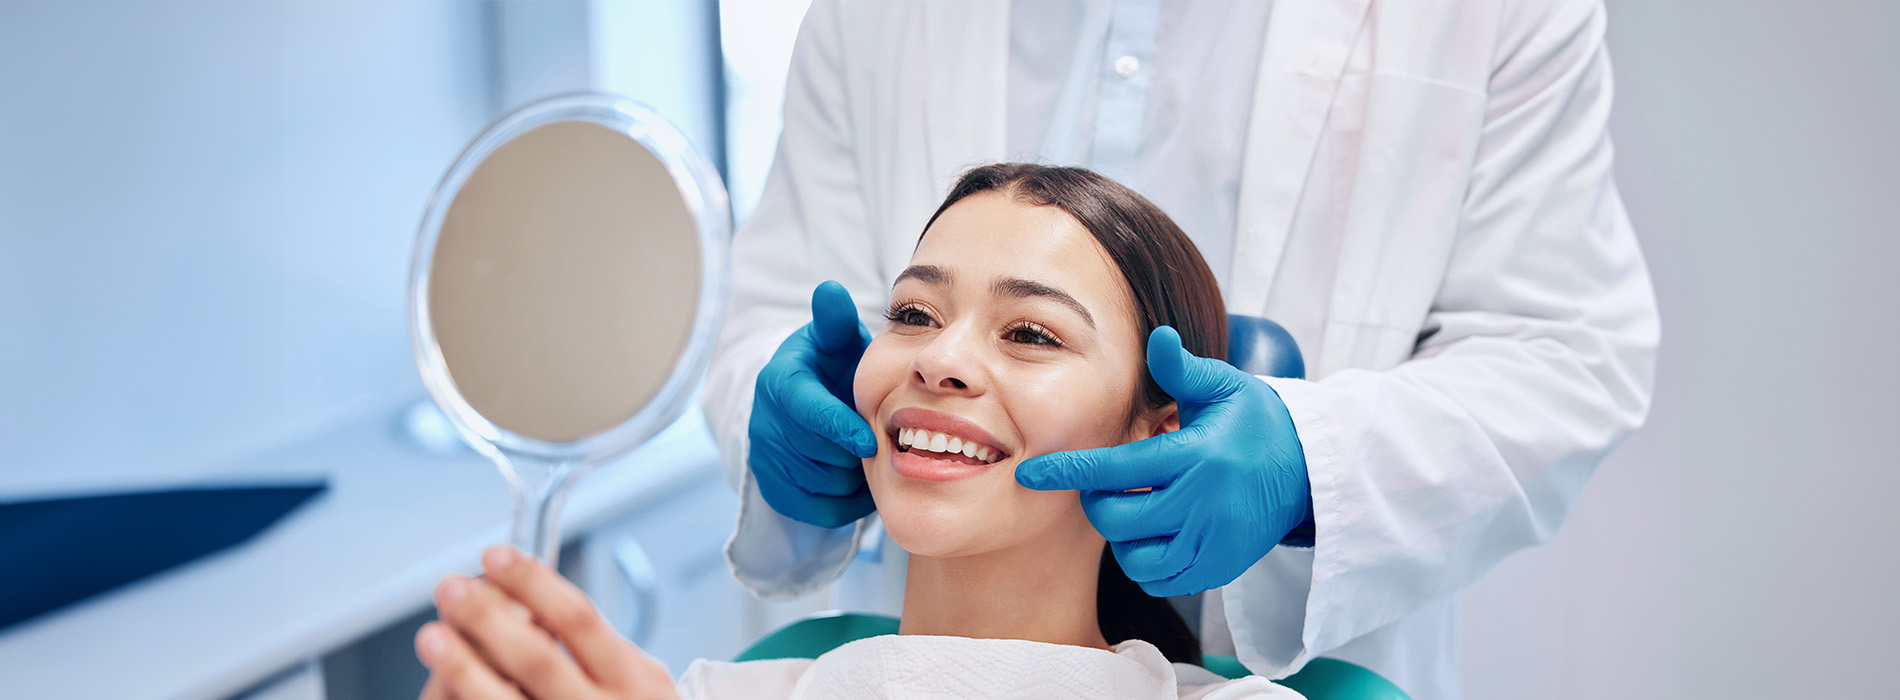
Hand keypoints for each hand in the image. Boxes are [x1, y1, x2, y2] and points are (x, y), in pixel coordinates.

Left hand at [417, 546, 676, 699]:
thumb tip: (528, 601)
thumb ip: (596, 645)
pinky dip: (466, 698)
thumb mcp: (640, 682)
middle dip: (488, 618)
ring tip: (433, 636)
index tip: (495, 557)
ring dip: (465, 666)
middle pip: (535, 657)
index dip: (532, 583)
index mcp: (631, 681)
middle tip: (452, 588)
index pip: (577, 618)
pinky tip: (445, 685)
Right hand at [747, 280, 879, 527]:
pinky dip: (845, 502)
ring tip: (868, 457)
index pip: (808, 413)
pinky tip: (857, 479)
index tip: (870, 441)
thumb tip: (831, 290)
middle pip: (819, 454)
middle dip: (853, 452)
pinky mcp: (772, 488)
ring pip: (821, 484)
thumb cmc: (831, 367)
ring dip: (853, 476)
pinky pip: (816, 510)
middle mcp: (764, 422)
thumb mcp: (835, 340)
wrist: (805, 401)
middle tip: (879, 441)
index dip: (840, 429)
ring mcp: (765, 458)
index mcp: (779, 382)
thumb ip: (836, 321)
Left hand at [1014, 326, 1313, 597]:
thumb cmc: (1256, 423)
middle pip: (1117, 519)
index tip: (1030, 473)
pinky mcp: (1218, 568)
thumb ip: (1183, 369)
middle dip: (1098, 502)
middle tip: (1109, 484)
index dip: (1068, 472)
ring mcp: (1211, 543)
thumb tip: (1157, 336)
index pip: (1116, 469)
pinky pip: (1161, 579)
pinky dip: (1146, 561)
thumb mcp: (1225, 387)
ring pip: (1134, 556)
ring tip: (1137, 507)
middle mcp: (1202, 505)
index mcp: (1196, 456)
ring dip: (1122, 534)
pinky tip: (1155, 533)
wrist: (1308, 472)